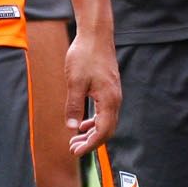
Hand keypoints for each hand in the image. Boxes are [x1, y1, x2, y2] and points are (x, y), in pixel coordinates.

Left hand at [63, 27, 121, 155]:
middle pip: (107, 130)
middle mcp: (115, 99)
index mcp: (108, 100)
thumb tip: (72, 128)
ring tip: (75, 138)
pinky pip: (105, 112)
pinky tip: (83, 123)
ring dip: (92, 132)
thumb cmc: (84, 55)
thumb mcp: (75, 82)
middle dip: (91, 142)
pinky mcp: (109, 89)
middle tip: (72, 148)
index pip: (102, 132)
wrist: (95, 34)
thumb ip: (74, 106)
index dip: (89, 145)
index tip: (75, 152)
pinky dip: (95, 121)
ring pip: (106, 121)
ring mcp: (114, 94)